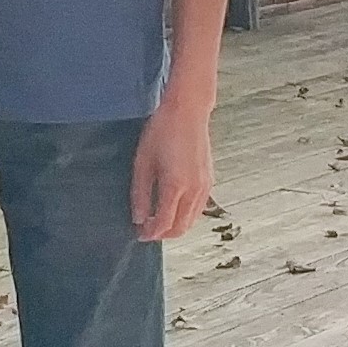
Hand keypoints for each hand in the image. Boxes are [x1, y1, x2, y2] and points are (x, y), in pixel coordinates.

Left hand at [130, 95, 213, 241]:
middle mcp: (194, 190)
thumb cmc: (162, 132)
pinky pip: (198, 209)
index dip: (150, 233)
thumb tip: (138, 218)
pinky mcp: (209, 181)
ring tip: (157, 220)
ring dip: (175, 226)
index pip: (164, 223)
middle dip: (163, 234)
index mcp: (175, 186)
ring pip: (191, 221)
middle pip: (180, 228)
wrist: (187, 112)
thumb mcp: (143, 162)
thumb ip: (140, 193)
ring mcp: (205, 186)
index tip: (138, 233)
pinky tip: (172, 208)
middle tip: (147, 230)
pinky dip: (185, 216)